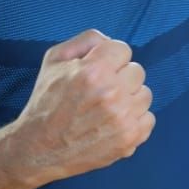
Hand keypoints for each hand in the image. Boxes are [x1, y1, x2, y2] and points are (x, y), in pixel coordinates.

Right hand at [15, 30, 154, 181]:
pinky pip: (148, 119)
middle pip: (137, 71)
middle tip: (100, 91)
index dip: (109, 59)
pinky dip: (134, 121)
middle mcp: (112, 93)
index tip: (98, 71)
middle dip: (120, 78)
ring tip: (106, 108)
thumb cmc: (46, 101)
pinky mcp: (129, 139)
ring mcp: (123, 118)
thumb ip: (86, 41)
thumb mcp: (54, 59)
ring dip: (129, 99)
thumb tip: (110, 40)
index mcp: (94, 70)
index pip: (123, 49)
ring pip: (145, 95)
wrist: (39, 148)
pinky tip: (113, 124)